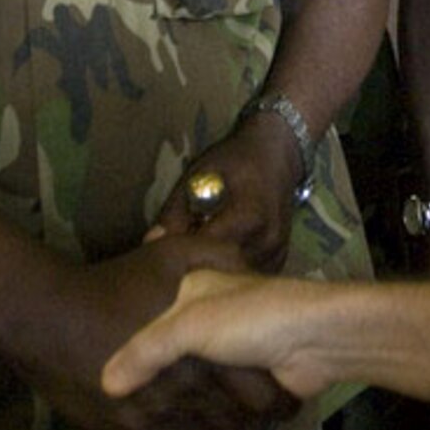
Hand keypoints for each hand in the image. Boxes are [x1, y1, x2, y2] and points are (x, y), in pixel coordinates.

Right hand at [8, 234, 297, 429]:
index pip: (263, 398)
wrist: (49, 317)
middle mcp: (186, 390)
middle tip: (258, 414)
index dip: (277, 399)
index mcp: (206, 350)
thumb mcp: (170, 254)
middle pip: (240, 428)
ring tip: (228, 427)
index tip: (281, 391)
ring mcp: (156, 417)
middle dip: (253, 423)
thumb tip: (249, 262)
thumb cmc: (114, 284)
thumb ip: (217, 255)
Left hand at [149, 112, 302, 272]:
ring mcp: (276, 253)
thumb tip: (151, 242)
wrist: (277, 153)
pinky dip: (230, 270)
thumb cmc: (235, 159)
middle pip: (219, 269)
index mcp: (248, 217)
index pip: (204, 250)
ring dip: (212, 269)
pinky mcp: (278, 259)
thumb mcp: (199, 174)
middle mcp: (267, 241)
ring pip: (233, 276)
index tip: (162, 249)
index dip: (179, 252)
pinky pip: (247, 275)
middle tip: (175, 253)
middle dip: (193, 264)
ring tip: (198, 251)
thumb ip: (175, 211)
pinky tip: (219, 255)